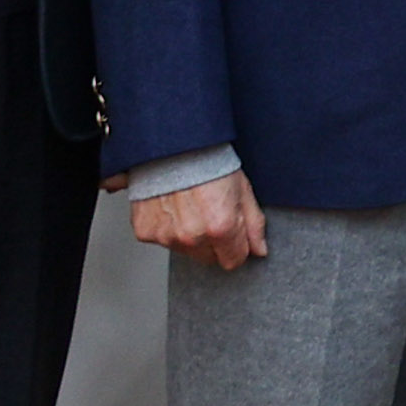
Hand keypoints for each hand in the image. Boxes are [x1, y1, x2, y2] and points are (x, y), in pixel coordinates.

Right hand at [135, 167, 268, 271]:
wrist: (172, 144)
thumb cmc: (207, 160)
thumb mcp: (242, 189)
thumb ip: (253, 225)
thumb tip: (259, 250)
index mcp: (221, 227)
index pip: (233, 261)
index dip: (235, 247)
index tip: (233, 234)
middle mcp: (192, 236)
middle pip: (208, 258)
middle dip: (213, 242)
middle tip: (209, 213)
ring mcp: (166, 235)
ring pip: (185, 250)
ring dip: (189, 235)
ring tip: (190, 206)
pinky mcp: (146, 230)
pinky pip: (162, 239)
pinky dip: (167, 227)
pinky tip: (172, 206)